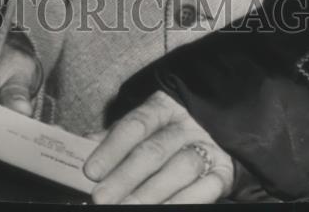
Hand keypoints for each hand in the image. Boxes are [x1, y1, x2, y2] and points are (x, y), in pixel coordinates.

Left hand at [83, 90, 234, 203]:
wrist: (219, 133)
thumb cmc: (169, 131)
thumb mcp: (144, 126)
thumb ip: (116, 136)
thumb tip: (83, 144)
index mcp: (164, 107)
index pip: (135, 124)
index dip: (112, 148)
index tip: (91, 171)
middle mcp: (187, 124)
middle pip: (154, 150)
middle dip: (125, 177)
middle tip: (102, 198)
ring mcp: (209, 146)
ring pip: (179, 169)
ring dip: (150, 193)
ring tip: (127, 208)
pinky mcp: (224, 171)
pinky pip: (206, 188)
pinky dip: (184, 201)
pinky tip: (164, 210)